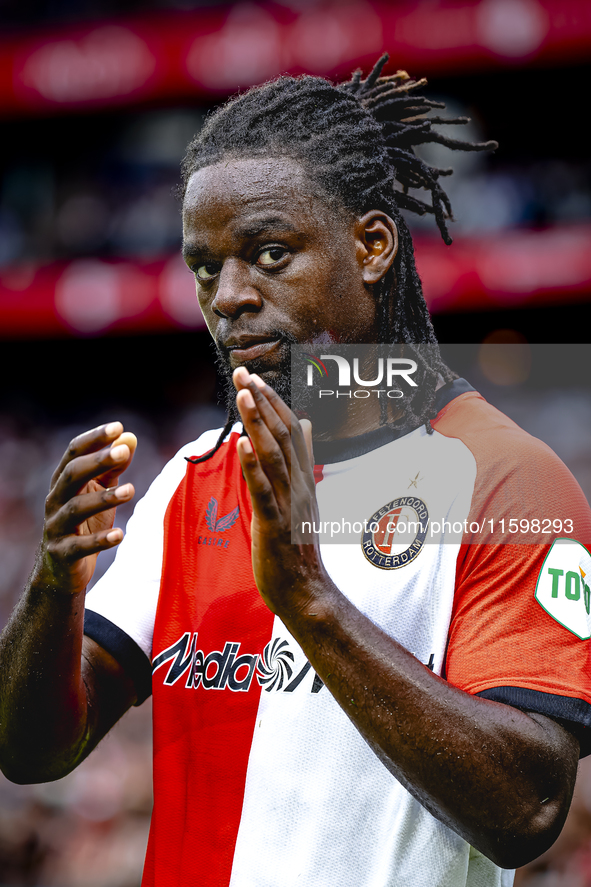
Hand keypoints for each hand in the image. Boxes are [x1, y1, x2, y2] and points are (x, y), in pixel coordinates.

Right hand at [35, 422, 136, 595]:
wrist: (61, 570)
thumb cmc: (85, 523)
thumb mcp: (100, 492)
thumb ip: (113, 466)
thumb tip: (130, 438)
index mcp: (63, 481)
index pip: (74, 452)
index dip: (95, 439)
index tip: (118, 427)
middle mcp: (55, 500)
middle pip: (72, 474)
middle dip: (97, 461)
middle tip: (123, 452)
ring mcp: (56, 527)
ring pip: (76, 508)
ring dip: (104, 498)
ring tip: (131, 491)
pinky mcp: (62, 554)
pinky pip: (79, 546)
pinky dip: (100, 541)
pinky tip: (120, 535)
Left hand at [233, 367, 327, 617]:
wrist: (308, 592)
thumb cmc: (300, 548)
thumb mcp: (304, 497)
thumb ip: (303, 460)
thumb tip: (306, 425)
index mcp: (304, 478)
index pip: (291, 430)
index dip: (272, 402)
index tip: (254, 378)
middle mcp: (300, 484)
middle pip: (283, 434)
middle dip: (261, 402)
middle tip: (242, 373)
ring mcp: (289, 503)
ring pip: (274, 455)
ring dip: (257, 422)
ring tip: (243, 394)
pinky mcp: (275, 524)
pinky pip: (264, 490)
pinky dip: (252, 465)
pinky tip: (241, 443)